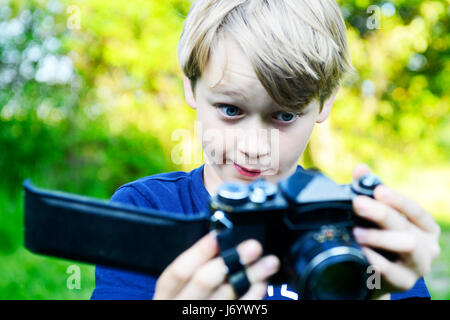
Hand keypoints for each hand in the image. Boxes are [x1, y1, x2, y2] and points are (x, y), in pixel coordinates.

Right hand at [153, 232, 279, 299]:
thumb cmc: (186, 301)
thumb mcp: (181, 288)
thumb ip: (196, 269)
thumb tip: (222, 242)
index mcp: (167, 294)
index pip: (178, 272)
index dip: (198, 253)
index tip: (217, 236)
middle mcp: (181, 307)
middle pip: (203, 283)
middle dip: (230, 261)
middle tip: (254, 246)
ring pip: (226, 298)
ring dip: (250, 277)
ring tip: (270, 262)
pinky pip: (238, 311)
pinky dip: (252, 298)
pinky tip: (262, 284)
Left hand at [351, 164, 440, 298]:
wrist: (372, 275)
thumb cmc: (378, 240)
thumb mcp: (376, 216)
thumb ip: (369, 192)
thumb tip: (361, 169)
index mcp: (424, 226)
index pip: (415, 209)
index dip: (397, 199)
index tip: (378, 190)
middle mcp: (427, 245)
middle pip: (406, 225)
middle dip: (381, 213)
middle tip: (358, 204)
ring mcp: (418, 266)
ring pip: (406, 246)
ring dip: (379, 237)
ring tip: (356, 232)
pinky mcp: (404, 283)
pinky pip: (392, 271)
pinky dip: (376, 260)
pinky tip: (362, 253)